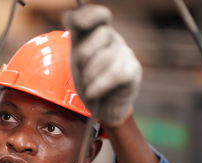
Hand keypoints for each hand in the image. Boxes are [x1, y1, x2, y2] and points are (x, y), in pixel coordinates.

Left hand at [63, 4, 141, 125]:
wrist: (104, 108)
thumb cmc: (90, 81)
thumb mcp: (77, 60)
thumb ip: (75, 39)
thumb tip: (69, 15)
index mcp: (99, 34)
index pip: (100, 15)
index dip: (89, 14)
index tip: (75, 22)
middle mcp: (114, 40)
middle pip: (102, 34)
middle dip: (84, 54)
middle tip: (80, 70)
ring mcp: (126, 54)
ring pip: (106, 56)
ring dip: (89, 76)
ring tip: (88, 86)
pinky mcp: (133, 71)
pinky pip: (114, 74)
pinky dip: (98, 86)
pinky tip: (93, 93)